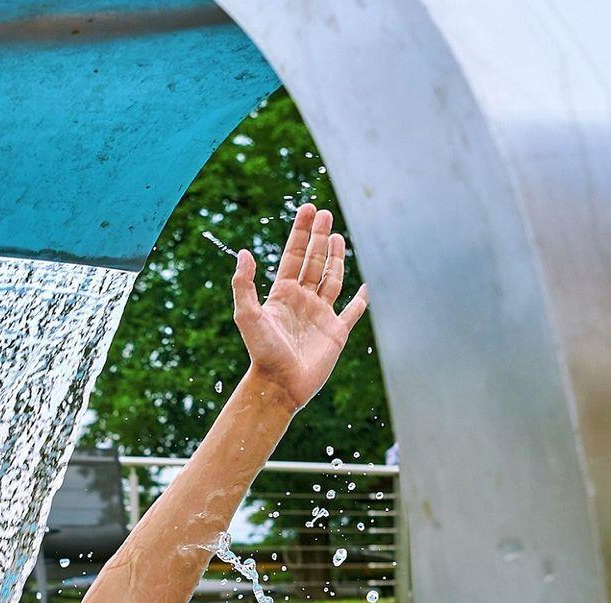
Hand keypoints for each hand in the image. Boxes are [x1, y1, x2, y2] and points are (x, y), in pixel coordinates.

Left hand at [233, 203, 369, 414]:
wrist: (279, 385)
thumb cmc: (262, 353)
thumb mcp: (248, 315)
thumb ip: (244, 285)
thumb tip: (243, 253)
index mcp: (282, 295)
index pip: (293, 256)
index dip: (300, 233)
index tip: (308, 209)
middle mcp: (302, 301)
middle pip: (313, 262)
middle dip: (319, 238)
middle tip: (325, 213)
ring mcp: (320, 315)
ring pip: (331, 280)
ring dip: (335, 259)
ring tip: (337, 236)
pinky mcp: (336, 332)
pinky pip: (352, 311)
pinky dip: (361, 299)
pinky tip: (367, 286)